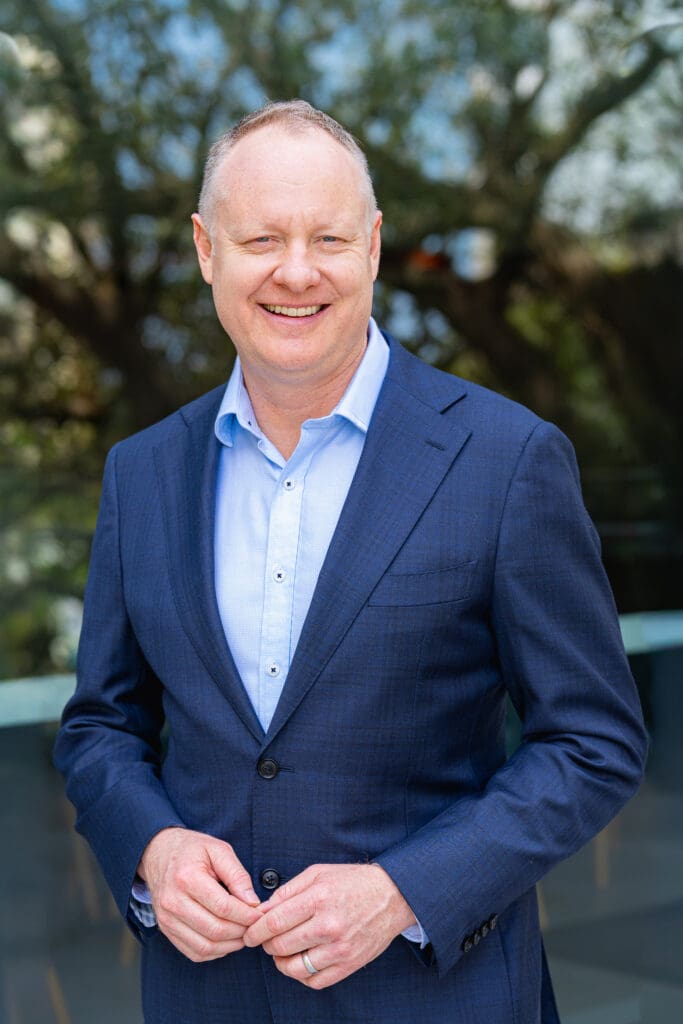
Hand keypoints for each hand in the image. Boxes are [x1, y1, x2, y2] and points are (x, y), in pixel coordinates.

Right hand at [138, 827, 261, 961]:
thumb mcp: (218, 849)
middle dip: (241, 931)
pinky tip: (227, 940)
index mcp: (187, 878)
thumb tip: (253, 902)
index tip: (260, 913)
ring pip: (205, 946)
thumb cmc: (192, 850)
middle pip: (215, 930)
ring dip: (230, 945)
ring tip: (244, 933)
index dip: (246, 915)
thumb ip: (237, 875)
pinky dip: (215, 951)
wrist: (158, 853)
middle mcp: (173, 902)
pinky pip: (194, 952)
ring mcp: (167, 919)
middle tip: (254, 925)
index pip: (223, 907)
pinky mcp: (166, 930)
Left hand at [243, 863, 415, 988]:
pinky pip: (315, 981)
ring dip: (281, 962)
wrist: (392, 895)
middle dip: (266, 944)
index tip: (249, 933)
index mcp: (318, 898)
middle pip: (281, 945)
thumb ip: (288, 891)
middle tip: (266, 939)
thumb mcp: (318, 873)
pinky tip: (301, 961)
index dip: (255, 931)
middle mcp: (328, 925)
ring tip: (282, 952)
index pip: (274, 922)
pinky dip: (301, 975)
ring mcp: (340, 948)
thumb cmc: (352, 882)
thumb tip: (262, 910)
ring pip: (294, 968)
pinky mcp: (349, 964)